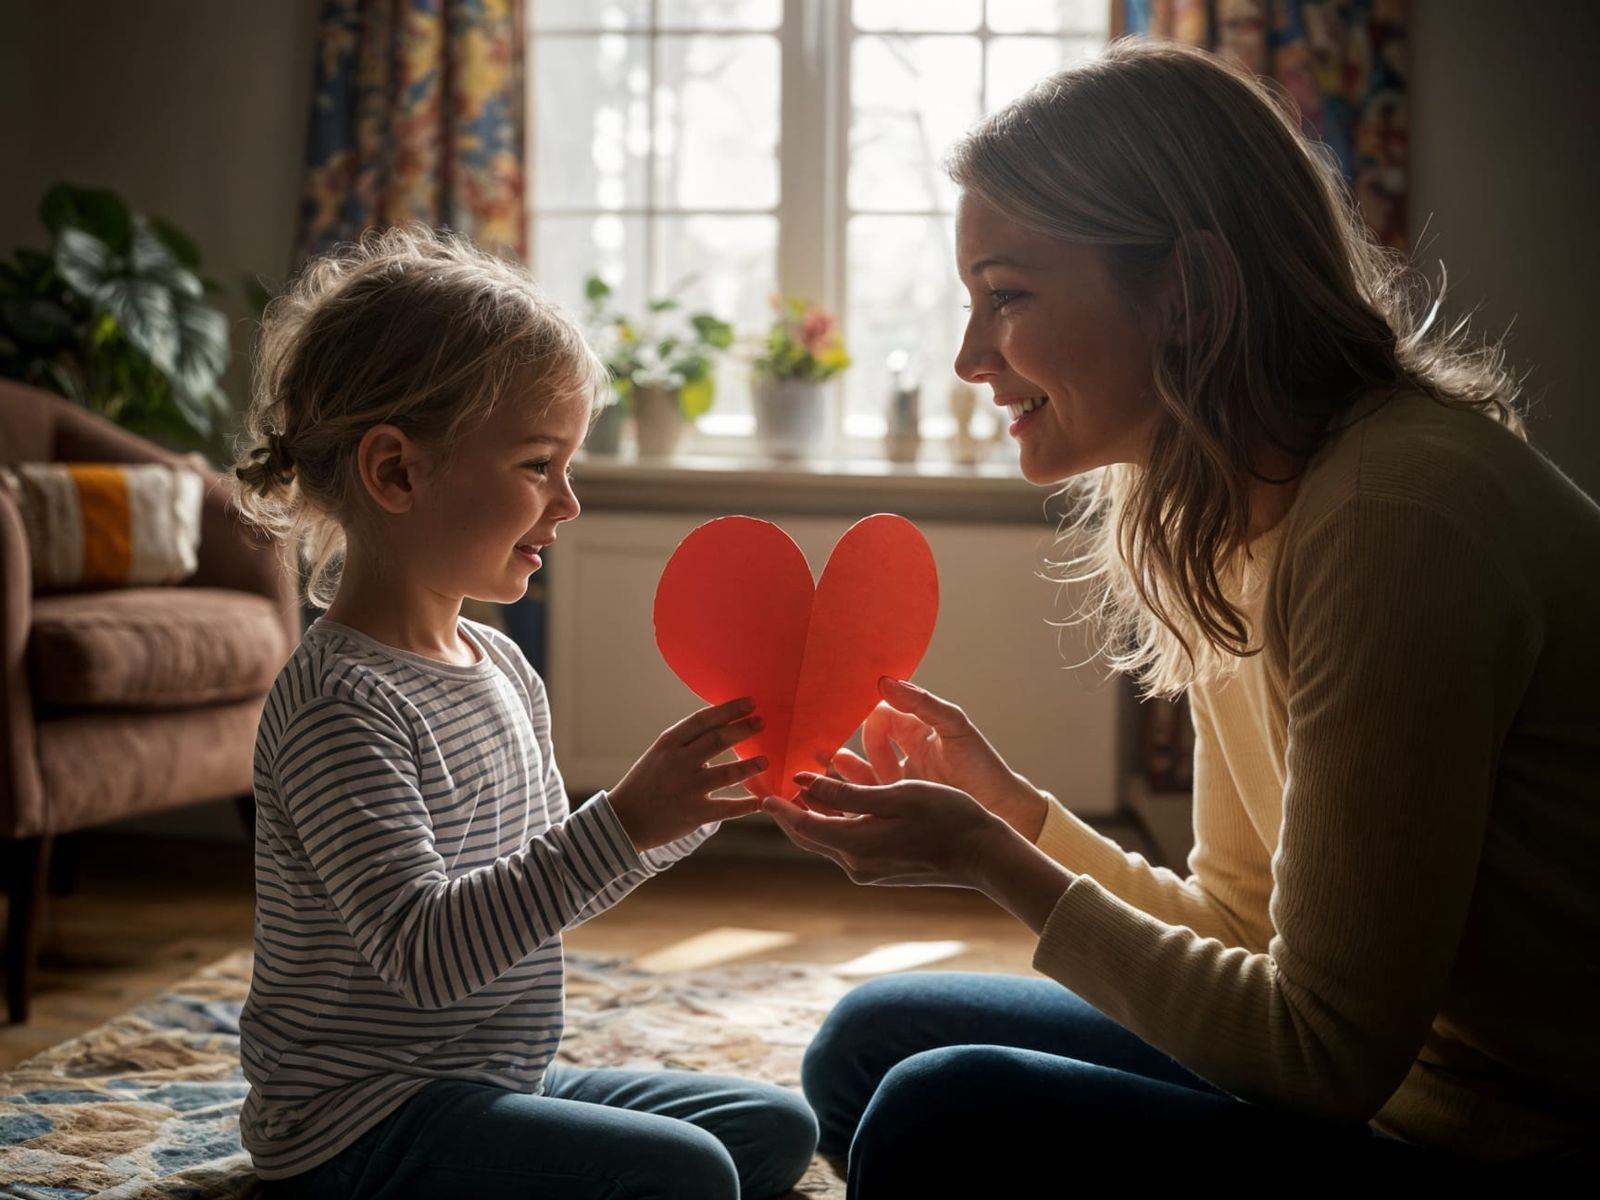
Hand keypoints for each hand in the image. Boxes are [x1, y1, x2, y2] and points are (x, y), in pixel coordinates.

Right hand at [609, 698, 766, 851]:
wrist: (624, 820)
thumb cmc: (647, 782)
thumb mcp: (660, 754)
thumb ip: (687, 740)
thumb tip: (723, 723)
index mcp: (669, 743)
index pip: (703, 720)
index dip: (729, 710)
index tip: (750, 703)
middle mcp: (678, 762)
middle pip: (717, 740)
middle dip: (743, 729)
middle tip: (762, 723)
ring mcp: (687, 789)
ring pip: (727, 774)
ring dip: (749, 766)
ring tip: (765, 761)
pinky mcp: (695, 814)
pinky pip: (727, 808)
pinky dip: (746, 805)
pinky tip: (761, 800)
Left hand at [761, 772, 1013, 889]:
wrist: (984, 855)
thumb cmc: (946, 817)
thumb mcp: (896, 795)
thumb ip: (847, 793)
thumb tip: (804, 783)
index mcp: (855, 846)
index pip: (802, 825)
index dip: (778, 805)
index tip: (759, 785)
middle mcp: (855, 864)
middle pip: (809, 833)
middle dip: (789, 808)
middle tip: (770, 782)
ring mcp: (868, 868)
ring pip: (828, 836)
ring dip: (814, 810)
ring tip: (801, 781)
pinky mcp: (881, 867)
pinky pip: (847, 839)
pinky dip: (836, 818)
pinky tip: (837, 796)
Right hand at [830, 678, 1047, 839]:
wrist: (1002, 813)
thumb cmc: (983, 767)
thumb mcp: (956, 728)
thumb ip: (922, 703)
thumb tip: (885, 680)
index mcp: (918, 728)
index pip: (882, 713)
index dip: (863, 711)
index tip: (843, 711)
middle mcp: (905, 751)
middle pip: (866, 740)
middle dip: (843, 739)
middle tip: (819, 742)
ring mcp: (900, 779)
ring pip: (862, 770)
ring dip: (840, 768)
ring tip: (818, 764)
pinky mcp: (899, 804)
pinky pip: (867, 795)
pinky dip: (848, 792)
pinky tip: (832, 791)